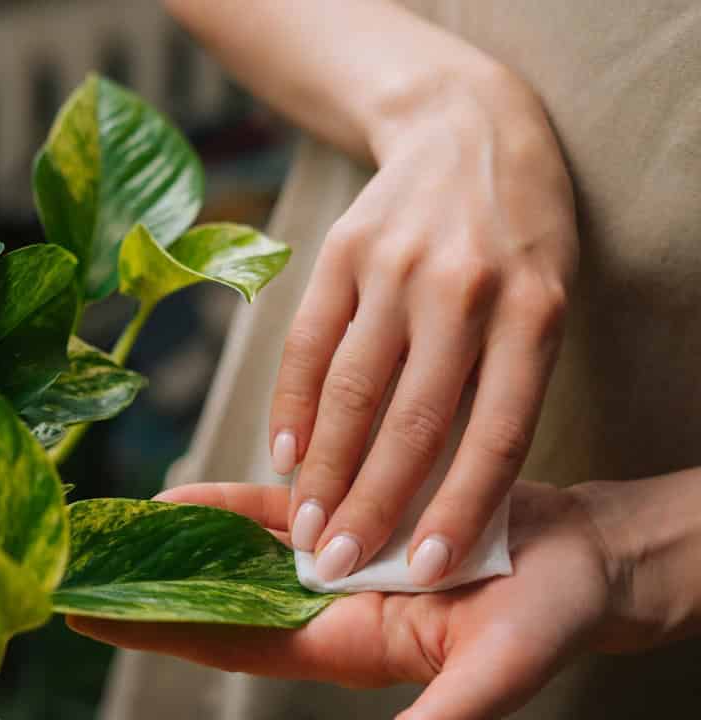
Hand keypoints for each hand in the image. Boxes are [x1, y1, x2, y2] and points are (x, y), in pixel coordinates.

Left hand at [69, 481, 651, 719]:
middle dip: (146, 589)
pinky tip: (177, 494)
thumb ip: (443, 713)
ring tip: (106, 529)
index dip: (160, 628)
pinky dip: (225, 506)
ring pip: (232, 555)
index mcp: (343, 648)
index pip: (230, 642)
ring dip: (173, 543)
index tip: (90, 614)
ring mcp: (331, 565)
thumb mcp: (496, 670)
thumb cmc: (549, 617)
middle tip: (70, 572)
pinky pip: (272, 512)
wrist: (581, 559)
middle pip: (214, 601)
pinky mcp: (349, 519)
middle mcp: (323, 609)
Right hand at [268, 66, 578, 584]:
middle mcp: (463, 290)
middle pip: (410, 422)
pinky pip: (308, 343)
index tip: (421, 570)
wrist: (466, 128)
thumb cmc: (516, 240)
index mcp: (533, 311)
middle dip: (370, 505)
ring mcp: (395, 266)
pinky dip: (291, 404)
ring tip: (303, 526)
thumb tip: (440, 494)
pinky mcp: (340, 250)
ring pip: (350, 389)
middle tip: (335, 566)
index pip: (494, 434)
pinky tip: (283, 453)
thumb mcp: (540, 303)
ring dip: (323, 469)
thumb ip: (498, 385)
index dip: (458, 508)